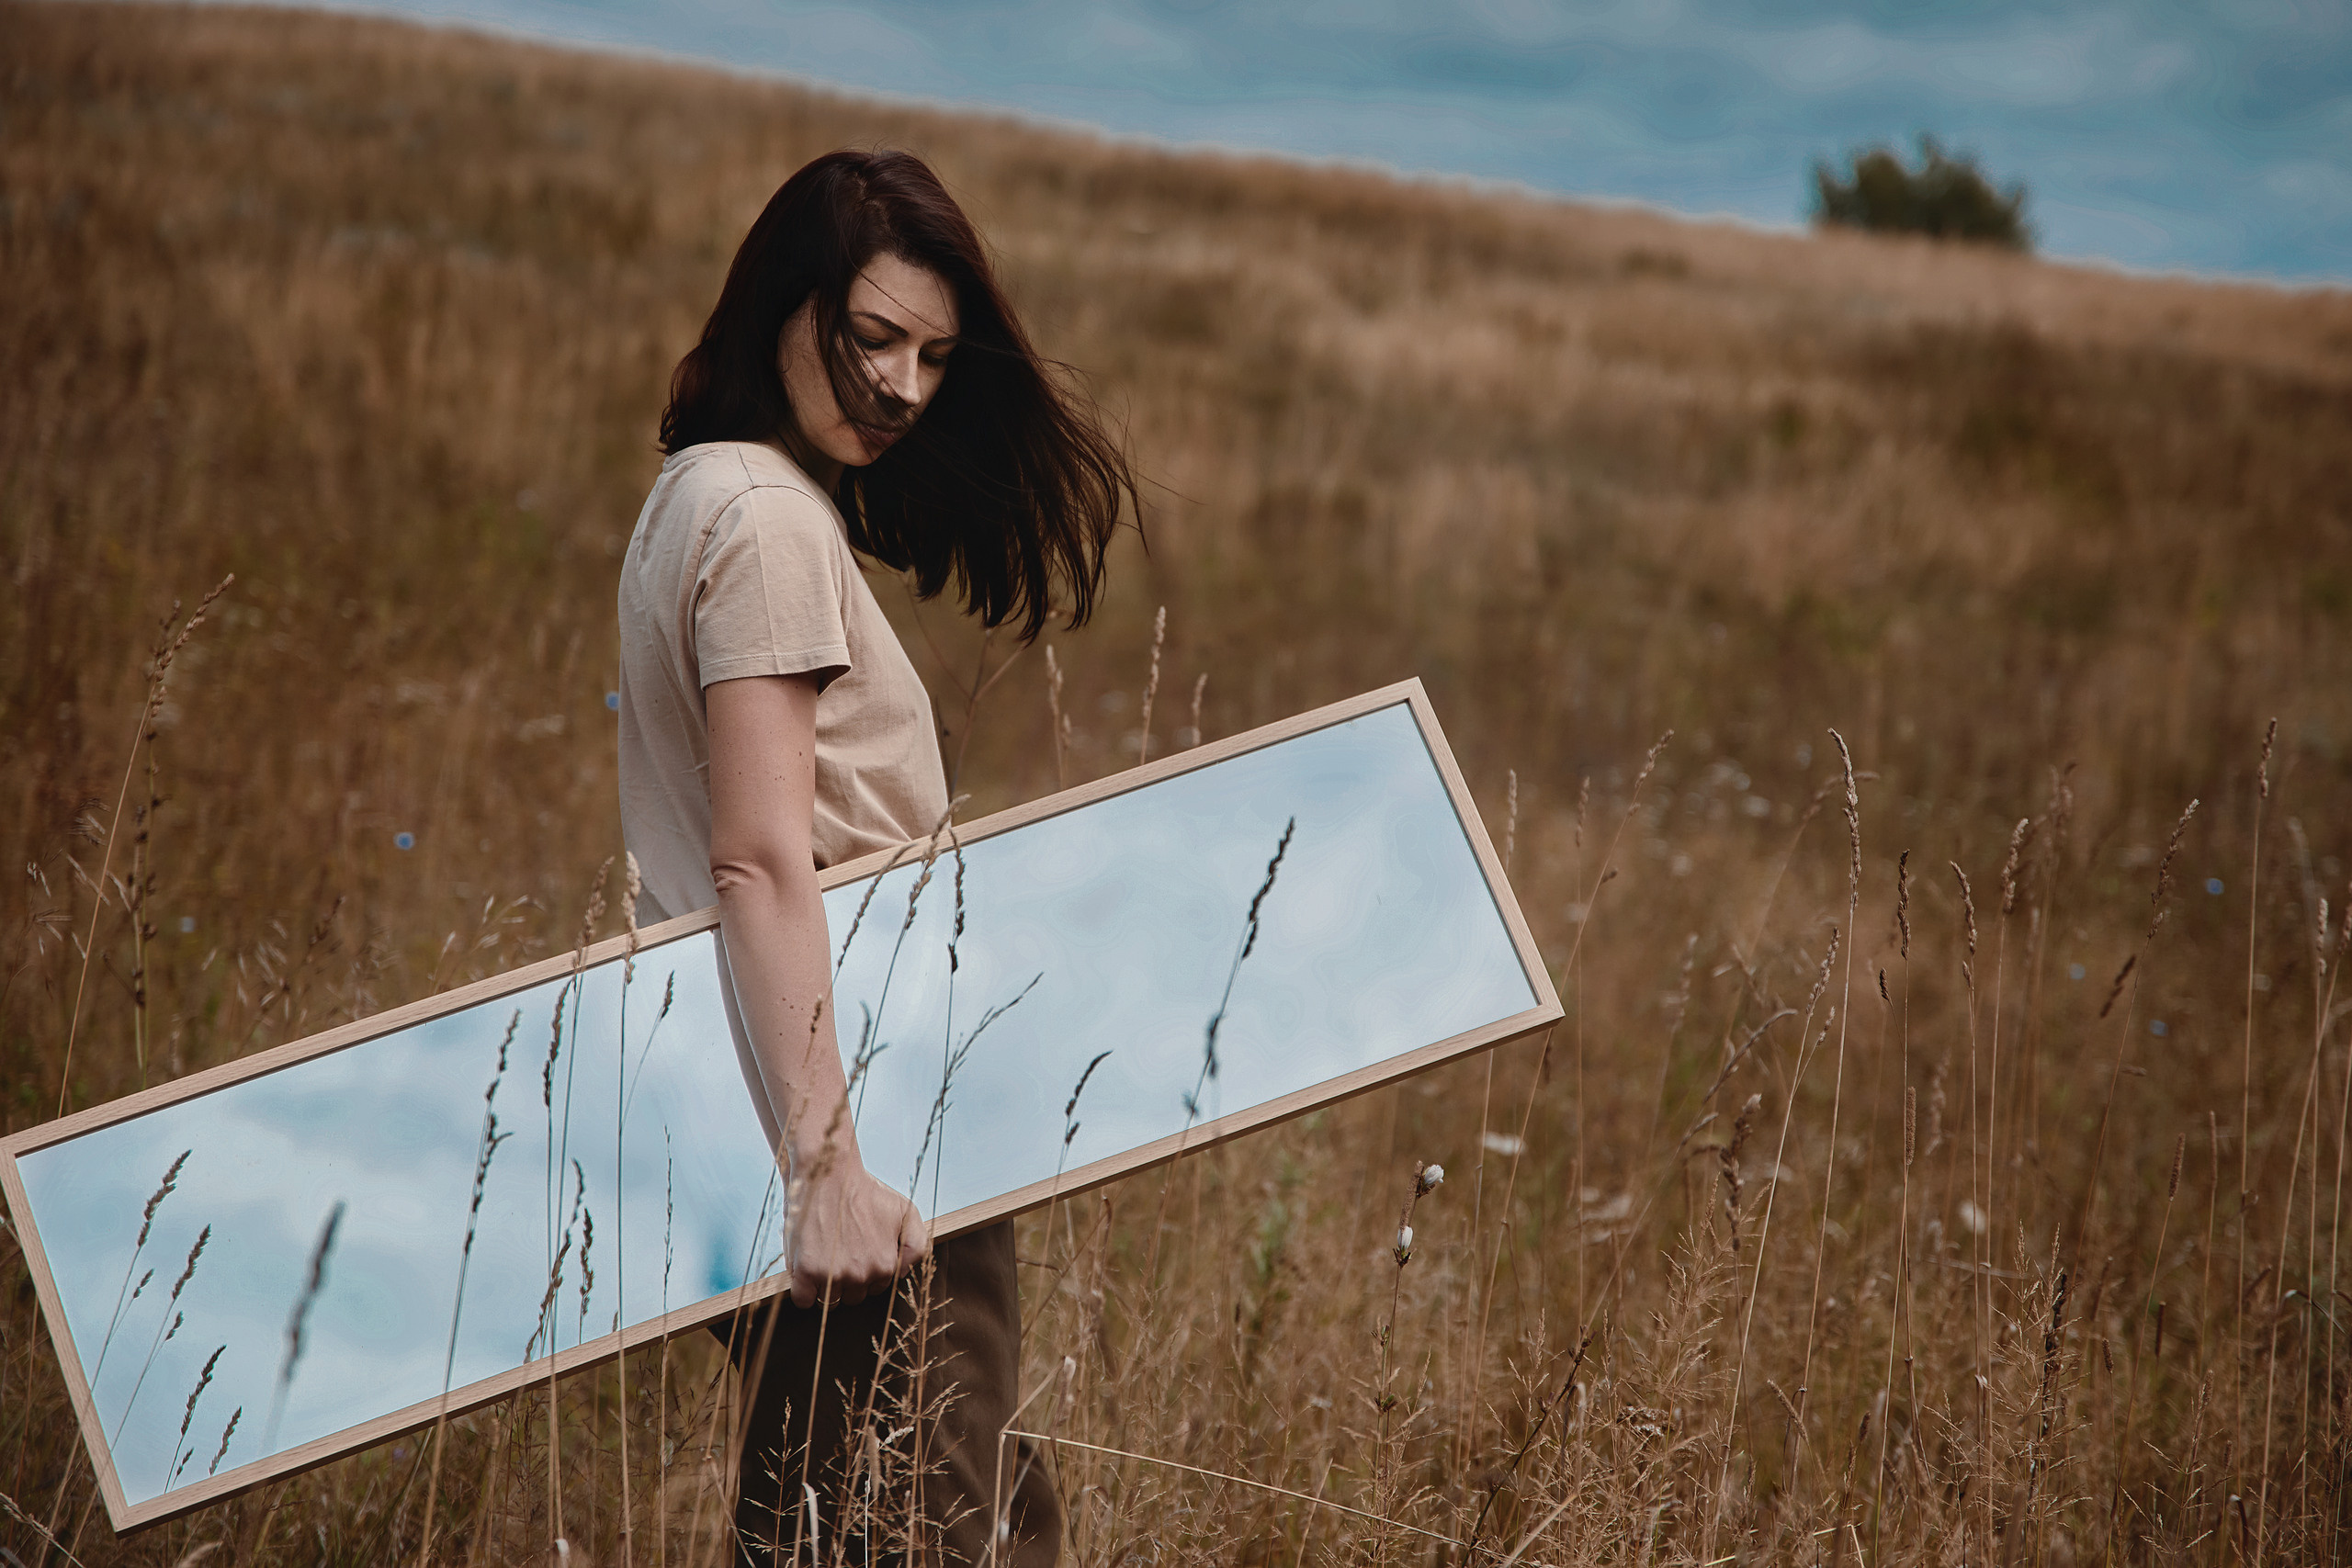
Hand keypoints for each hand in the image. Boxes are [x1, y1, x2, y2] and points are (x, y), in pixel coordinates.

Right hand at [786, 1156, 928, 1308]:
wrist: (830, 1175)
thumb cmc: (865, 1192)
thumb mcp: (905, 1212)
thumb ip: (916, 1246)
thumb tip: (902, 1274)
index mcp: (885, 1265)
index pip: (875, 1289)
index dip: (864, 1272)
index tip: (855, 1251)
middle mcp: (861, 1275)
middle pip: (852, 1297)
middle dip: (846, 1280)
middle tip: (838, 1252)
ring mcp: (833, 1276)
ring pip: (829, 1301)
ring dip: (824, 1285)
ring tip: (823, 1256)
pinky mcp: (806, 1272)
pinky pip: (804, 1300)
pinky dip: (803, 1291)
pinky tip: (806, 1270)